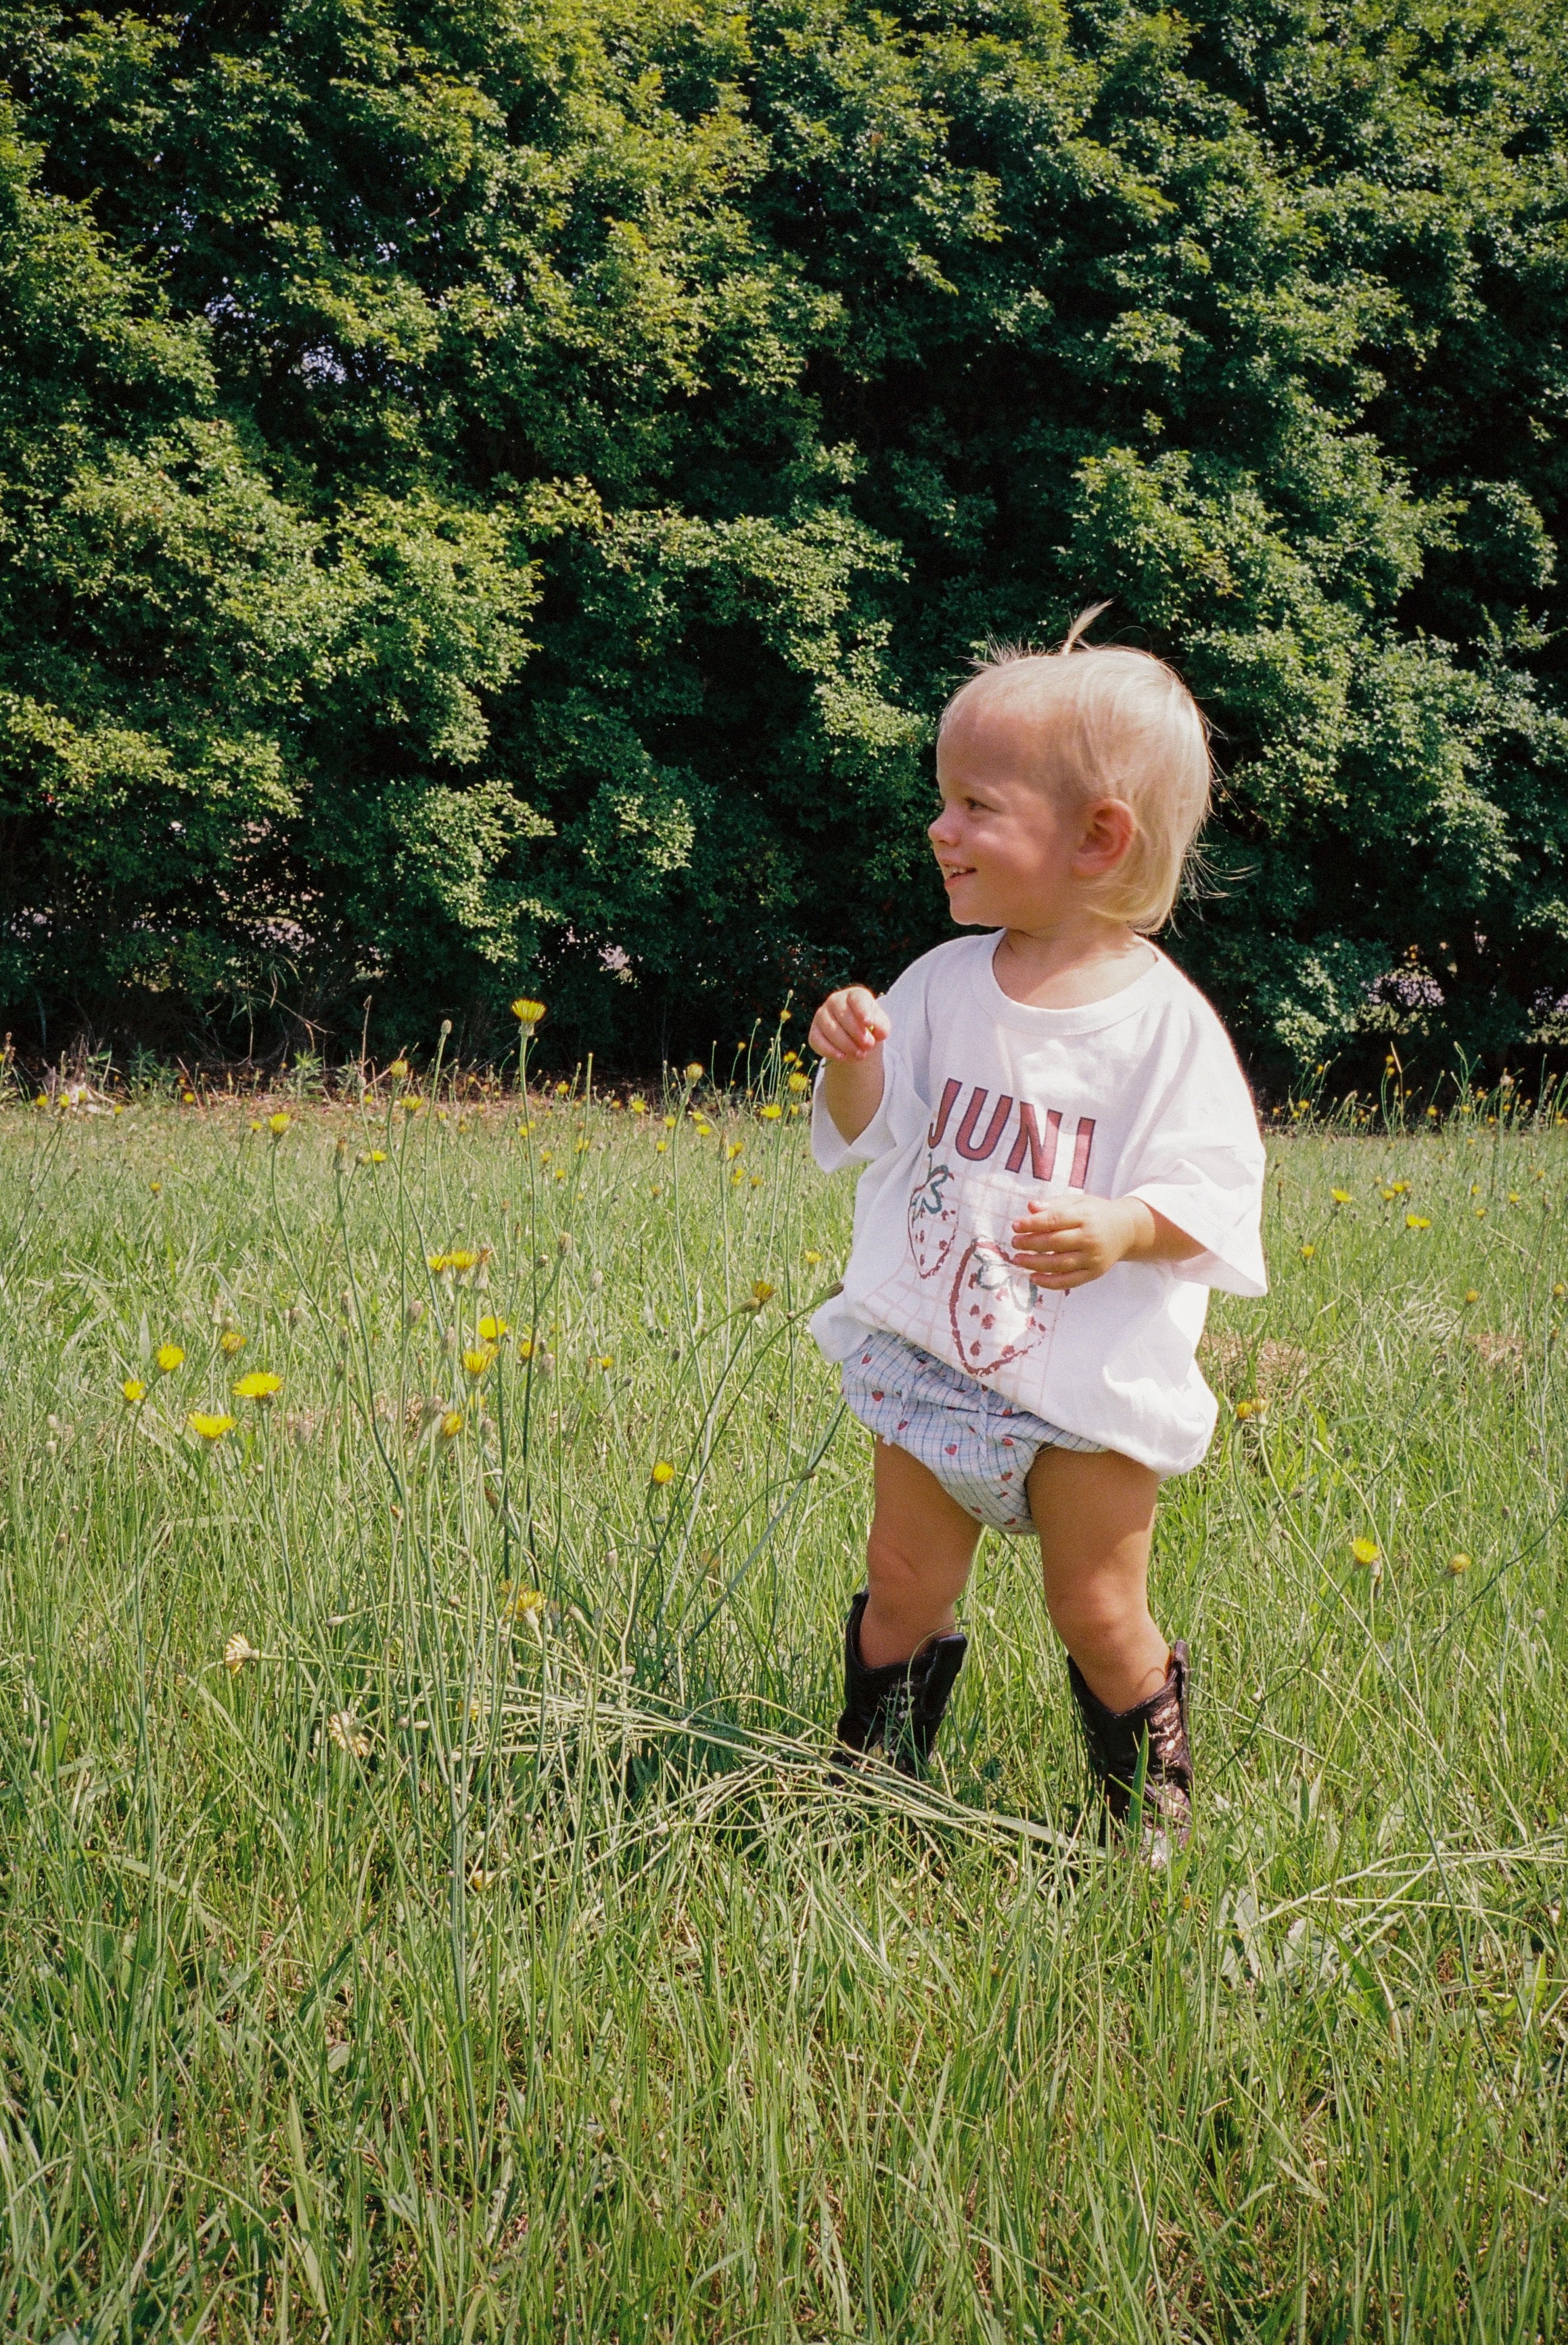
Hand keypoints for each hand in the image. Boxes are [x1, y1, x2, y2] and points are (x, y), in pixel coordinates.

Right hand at [809, 985, 890, 1063]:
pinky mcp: (814, 1032)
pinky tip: (843, 1057)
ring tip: (861, 1055)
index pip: (857, 999)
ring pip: (830, 1028)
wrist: (855, 1037)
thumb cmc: (869, 1026)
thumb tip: (879, 1033)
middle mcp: (835, 1001)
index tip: (868, 1023)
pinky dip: (830, 1050)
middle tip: (869, 1046)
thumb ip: (882, 1027)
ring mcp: (822, 1015)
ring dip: (846, 1044)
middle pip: (842, 1014)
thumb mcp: (880, 1025)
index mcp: (854, 995)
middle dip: (856, 1032)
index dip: (862, 1010)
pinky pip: (818, 1041)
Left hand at [1009, 1195, 1149, 1290]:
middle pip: (1055, 1242)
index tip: (1015, 1225)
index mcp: (1085, 1216)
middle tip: (1014, 1242)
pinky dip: (1050, 1282)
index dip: (1032, 1224)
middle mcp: (1090, 1238)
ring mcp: (1093, 1258)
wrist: (1126, 1230)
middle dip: (1031, 1243)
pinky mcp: (1094, 1273)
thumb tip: (1030, 1207)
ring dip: (1035, 1263)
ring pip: (1060, 1264)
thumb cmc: (1096, 1213)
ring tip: (1018, 1259)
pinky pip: (1069, 1281)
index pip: (1054, 1220)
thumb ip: (1054, 1204)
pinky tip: (1033, 1278)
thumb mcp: (1078, 1202)